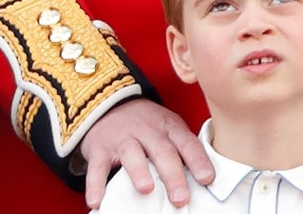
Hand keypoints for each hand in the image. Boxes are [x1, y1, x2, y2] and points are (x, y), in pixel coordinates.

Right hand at [79, 98, 214, 208]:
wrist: (109, 102)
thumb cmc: (147, 124)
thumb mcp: (169, 128)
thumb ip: (182, 148)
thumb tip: (204, 179)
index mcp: (169, 127)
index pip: (187, 143)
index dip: (198, 160)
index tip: (207, 178)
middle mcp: (148, 131)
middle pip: (162, 152)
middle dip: (173, 175)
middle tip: (181, 197)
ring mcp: (123, 138)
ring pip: (132, 154)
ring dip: (140, 172)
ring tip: (146, 189)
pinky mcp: (100, 148)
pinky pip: (98, 167)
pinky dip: (95, 184)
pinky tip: (97, 200)